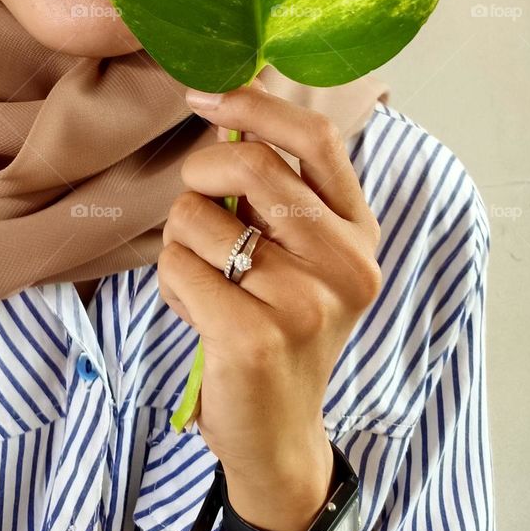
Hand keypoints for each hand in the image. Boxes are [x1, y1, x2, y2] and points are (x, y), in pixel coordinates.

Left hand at [157, 77, 381, 507]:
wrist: (279, 434)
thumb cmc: (277, 324)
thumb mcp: (296, 253)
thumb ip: (273, 189)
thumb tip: (224, 104)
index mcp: (357, 231)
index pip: (315, 138)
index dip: (254, 105)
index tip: (204, 96)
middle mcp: (344, 263)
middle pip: (250, 166)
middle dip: (199, 177)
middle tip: (196, 210)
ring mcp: (303, 302)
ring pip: (196, 217)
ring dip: (180, 243)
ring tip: (208, 284)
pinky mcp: (254, 336)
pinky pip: (176, 266)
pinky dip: (172, 284)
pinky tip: (200, 316)